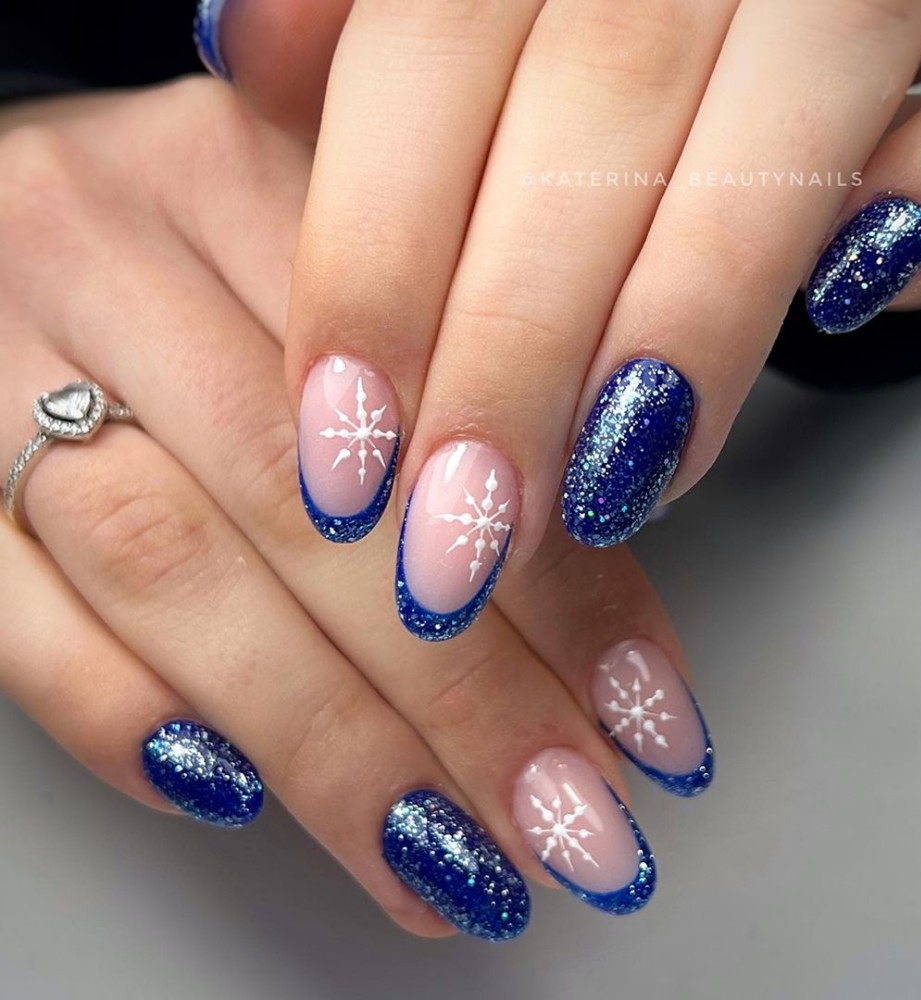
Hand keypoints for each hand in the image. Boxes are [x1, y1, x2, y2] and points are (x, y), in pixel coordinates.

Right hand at [0, 79, 712, 939]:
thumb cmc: (186, 252)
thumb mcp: (324, 269)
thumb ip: (440, 392)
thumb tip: (589, 589)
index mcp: (244, 176)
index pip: (439, 409)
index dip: (560, 585)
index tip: (646, 714)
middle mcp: (112, 254)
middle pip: (317, 511)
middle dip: (466, 700)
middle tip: (573, 821)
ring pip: (182, 578)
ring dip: (335, 748)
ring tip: (454, 861)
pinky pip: (16, 622)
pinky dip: (129, 719)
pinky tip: (242, 795)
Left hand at [205, 0, 920, 637]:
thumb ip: (362, 11)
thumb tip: (241, 56)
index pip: (422, 68)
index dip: (374, 272)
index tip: (343, 452)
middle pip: (587, 132)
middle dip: (514, 359)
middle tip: (461, 538)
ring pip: (776, 133)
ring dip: (687, 331)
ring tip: (614, 489)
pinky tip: (854, 298)